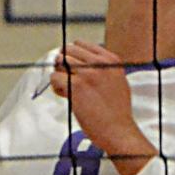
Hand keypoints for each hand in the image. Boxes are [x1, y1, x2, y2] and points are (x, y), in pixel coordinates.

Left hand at [50, 41, 155, 174]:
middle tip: (66, 76)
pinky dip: (55, 86)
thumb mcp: (117, 79)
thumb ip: (102, 67)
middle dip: (63, 62)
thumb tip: (80, 60)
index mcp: (110, 59)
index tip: (73, 67)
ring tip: (66, 87)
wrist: (119, 131)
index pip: (81, 44)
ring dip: (59, 73)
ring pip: (60, 61)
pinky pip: (55, 77)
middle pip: (68, 50)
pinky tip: (64, 94)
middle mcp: (99, 64)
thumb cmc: (117, 111)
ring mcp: (87, 74)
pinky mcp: (76, 86)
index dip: (73, 55)